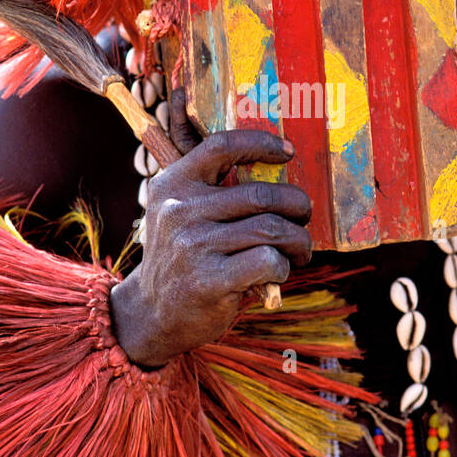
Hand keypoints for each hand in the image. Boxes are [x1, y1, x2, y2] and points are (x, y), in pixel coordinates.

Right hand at [109, 111, 311, 367]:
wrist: (152, 312)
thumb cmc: (183, 257)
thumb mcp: (179, 213)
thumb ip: (211, 189)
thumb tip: (278, 168)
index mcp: (173, 185)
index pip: (221, 146)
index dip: (260, 144)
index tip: (288, 152)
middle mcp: (180, 211)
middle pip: (261, 194)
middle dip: (297, 205)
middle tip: (303, 218)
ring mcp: (193, 246)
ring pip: (271, 229)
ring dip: (297, 240)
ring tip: (299, 250)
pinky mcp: (208, 281)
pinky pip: (267, 260)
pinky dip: (283, 267)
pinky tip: (277, 272)